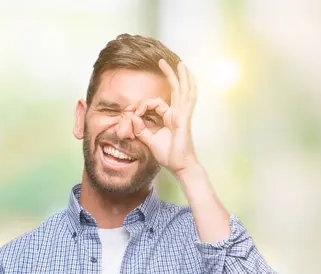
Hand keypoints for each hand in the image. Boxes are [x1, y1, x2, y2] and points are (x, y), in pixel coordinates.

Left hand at [131, 59, 197, 175]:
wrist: (181, 166)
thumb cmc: (169, 156)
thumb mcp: (149, 141)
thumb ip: (141, 129)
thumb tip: (132, 117)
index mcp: (170, 119)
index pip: (155, 104)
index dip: (142, 106)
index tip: (132, 114)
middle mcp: (177, 114)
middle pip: (175, 90)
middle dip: (169, 75)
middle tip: (162, 61)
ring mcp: (182, 115)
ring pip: (183, 91)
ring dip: (181, 76)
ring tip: (180, 63)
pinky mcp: (184, 118)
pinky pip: (187, 99)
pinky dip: (188, 87)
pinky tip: (189, 77)